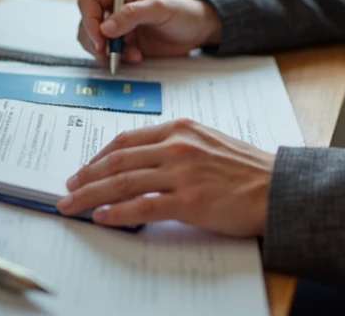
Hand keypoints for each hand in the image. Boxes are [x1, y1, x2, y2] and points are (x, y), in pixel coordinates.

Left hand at [56, 118, 274, 236]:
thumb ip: (176, 146)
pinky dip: (117, 212)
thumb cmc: (246, 168)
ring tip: (71, 205)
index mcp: (180, 128)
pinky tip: (101, 217)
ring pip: (123, 182)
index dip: (98, 156)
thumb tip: (142, 162)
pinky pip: (142, 207)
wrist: (277, 187)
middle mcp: (177, 146)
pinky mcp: (189, 202)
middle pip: (117, 161)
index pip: (126, 139)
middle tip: (67, 189)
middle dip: (85, 177)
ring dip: (90, 195)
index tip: (83, 168)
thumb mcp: (208, 141)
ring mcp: (182, 174)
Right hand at [77, 0, 222, 65]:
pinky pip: (109, 53)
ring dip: (107, 52)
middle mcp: (114, 7)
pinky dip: (118, 58)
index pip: (89, 0)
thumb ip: (132, 15)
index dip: (89, 19)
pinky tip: (136, 57)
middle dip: (94, 40)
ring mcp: (117, 26)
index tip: (100, 38)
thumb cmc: (181, 12)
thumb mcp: (159, 9)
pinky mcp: (123, 43)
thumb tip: (106, 28)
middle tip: (108, 54)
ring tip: (129, 55)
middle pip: (87, 23)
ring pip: (94, 40)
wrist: (196, 31)